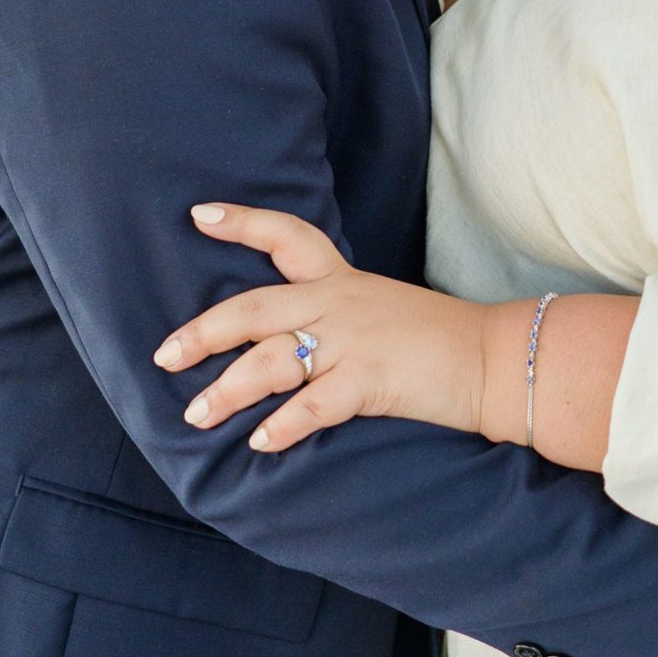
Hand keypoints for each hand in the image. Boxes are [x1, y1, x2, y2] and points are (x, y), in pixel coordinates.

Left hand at [156, 204, 488, 449]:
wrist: (493, 357)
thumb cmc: (437, 338)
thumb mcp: (380, 307)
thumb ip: (334, 314)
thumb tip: (286, 340)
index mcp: (340, 280)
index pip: (286, 236)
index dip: (242, 223)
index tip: (200, 215)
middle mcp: (339, 303)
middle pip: (254, 309)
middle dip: (203, 333)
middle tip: (164, 356)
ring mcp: (353, 340)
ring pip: (273, 360)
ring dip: (228, 391)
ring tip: (196, 414)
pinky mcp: (370, 379)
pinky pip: (315, 403)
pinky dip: (284, 424)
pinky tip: (261, 442)